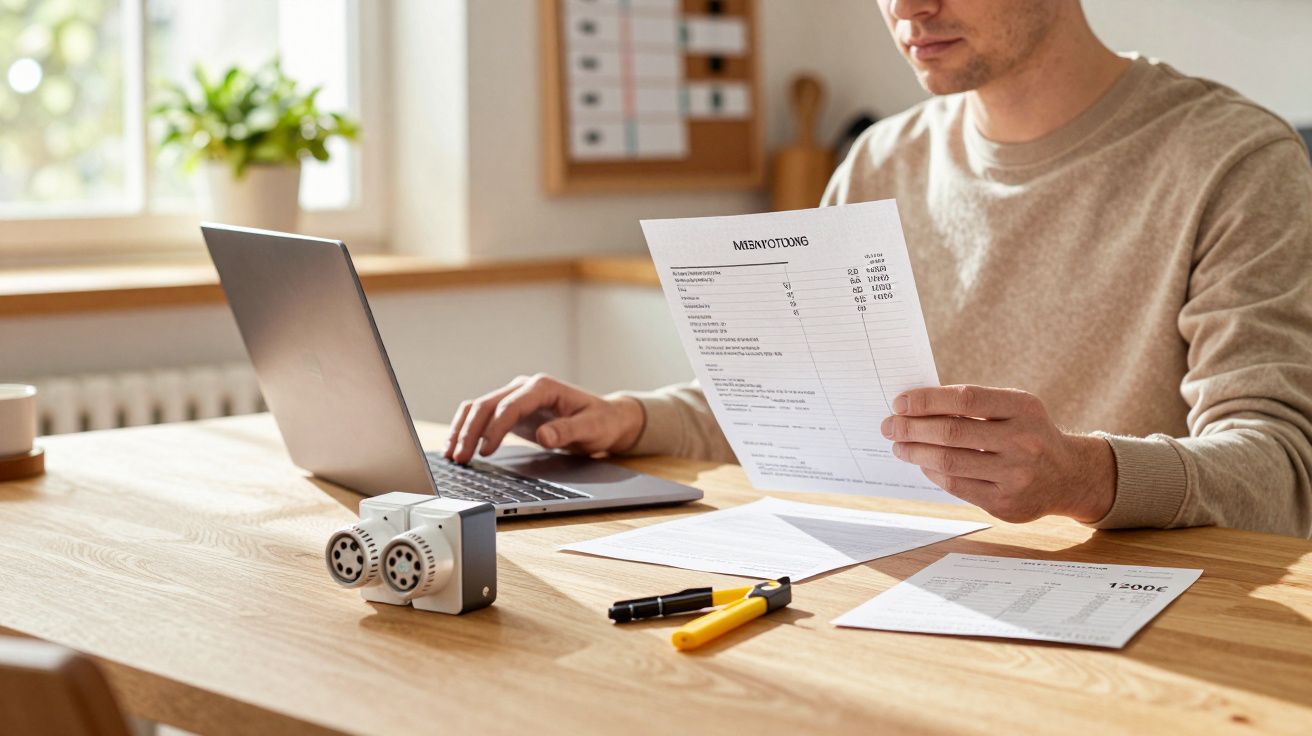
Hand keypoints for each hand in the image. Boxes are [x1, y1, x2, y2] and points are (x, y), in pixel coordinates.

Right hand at [444, 373, 645, 463]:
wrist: (606, 419)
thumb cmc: (601, 422)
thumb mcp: (591, 428)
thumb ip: (567, 431)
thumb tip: (543, 435)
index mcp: (543, 387)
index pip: (509, 405)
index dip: (494, 428)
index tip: (485, 451)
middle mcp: (525, 387)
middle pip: (487, 404)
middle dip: (470, 431)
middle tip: (459, 457)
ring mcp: (517, 397)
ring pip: (479, 407)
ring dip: (463, 429)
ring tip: (452, 454)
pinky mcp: (513, 410)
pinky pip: (484, 415)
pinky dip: (468, 428)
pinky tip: (458, 446)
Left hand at [879, 385, 1115, 523]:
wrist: (1069, 476)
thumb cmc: (1029, 434)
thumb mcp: (1015, 409)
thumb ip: (974, 405)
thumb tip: (916, 406)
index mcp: (1023, 408)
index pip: (966, 399)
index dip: (928, 400)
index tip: (900, 402)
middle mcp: (1023, 441)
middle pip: (952, 431)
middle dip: (912, 427)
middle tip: (889, 425)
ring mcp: (1016, 475)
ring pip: (950, 461)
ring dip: (915, 452)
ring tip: (899, 445)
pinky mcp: (1006, 503)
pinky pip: (957, 486)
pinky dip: (933, 473)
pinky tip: (922, 464)